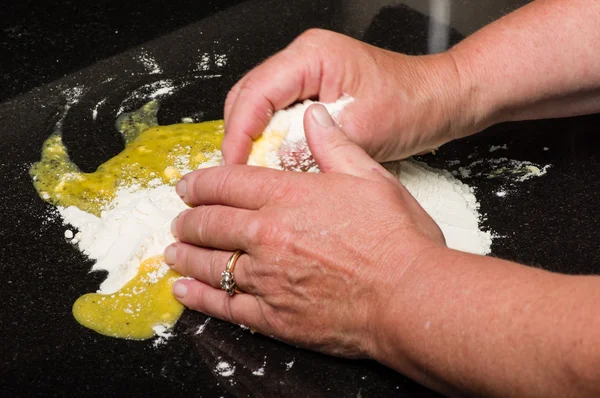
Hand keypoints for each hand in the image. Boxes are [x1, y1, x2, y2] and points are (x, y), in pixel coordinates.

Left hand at [166, 104, 444, 357]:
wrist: (410, 298)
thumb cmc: (397, 240)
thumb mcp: (371, 178)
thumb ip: (335, 146)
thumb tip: (314, 116)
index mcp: (289, 197)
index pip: (227, 183)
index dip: (201, 183)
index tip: (187, 186)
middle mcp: (268, 235)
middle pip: (210, 223)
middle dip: (188, 219)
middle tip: (180, 219)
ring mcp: (266, 278)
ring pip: (209, 263)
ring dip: (185, 255)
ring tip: (173, 250)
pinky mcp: (272, 316)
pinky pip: (223, 305)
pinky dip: (198, 297)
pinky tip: (183, 290)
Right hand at [222, 29, 473, 164]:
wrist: (438, 102)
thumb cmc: (413, 104)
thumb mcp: (362, 130)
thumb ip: (313, 146)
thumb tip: (273, 163)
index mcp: (312, 56)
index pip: (255, 94)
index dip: (238, 133)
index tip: (233, 165)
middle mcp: (304, 59)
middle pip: (248, 97)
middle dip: (239, 136)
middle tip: (237, 174)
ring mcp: (306, 75)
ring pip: (258, 107)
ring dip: (252, 139)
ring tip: (250, 171)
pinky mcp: (311, 92)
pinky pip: (276, 115)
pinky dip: (269, 139)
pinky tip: (271, 161)